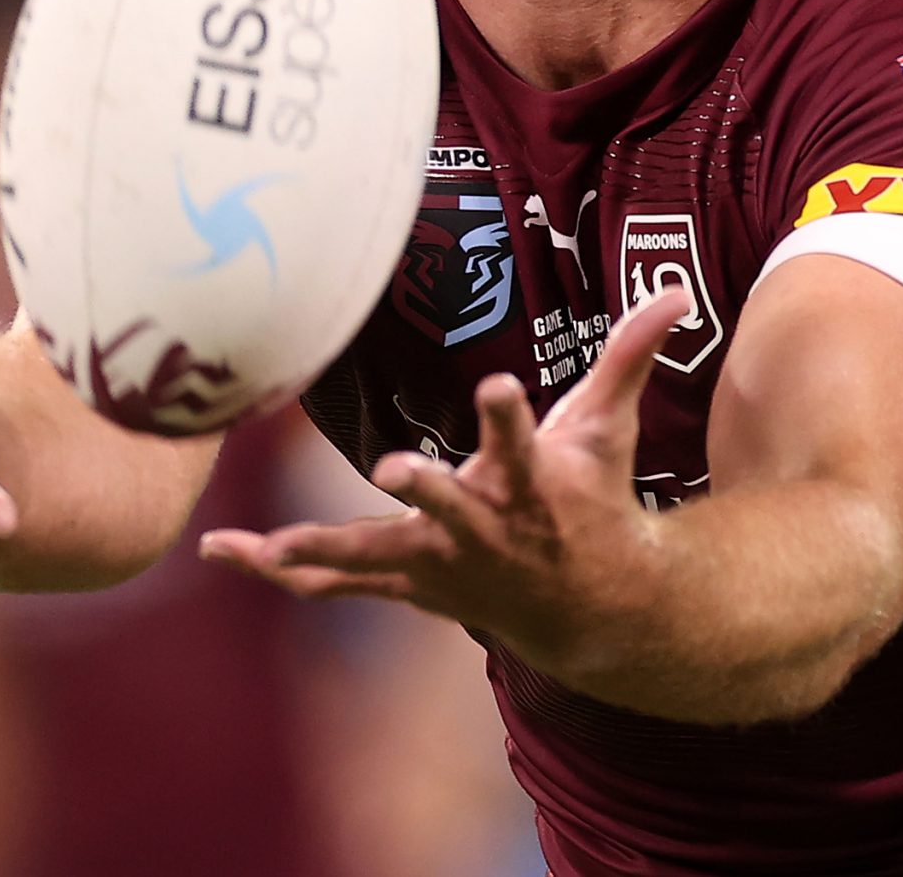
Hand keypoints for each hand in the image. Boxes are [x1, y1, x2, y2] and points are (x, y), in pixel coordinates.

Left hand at [198, 288, 686, 666]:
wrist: (592, 610)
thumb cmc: (592, 503)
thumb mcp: (610, 429)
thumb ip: (629, 356)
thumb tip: (676, 291)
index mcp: (529, 483)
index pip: (521, 440)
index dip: (509, 414)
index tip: (500, 384)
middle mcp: (482, 528)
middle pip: (449, 507)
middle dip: (426, 491)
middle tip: (396, 469)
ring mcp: (441, 564)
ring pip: (376, 556)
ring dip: (320, 548)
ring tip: (262, 543)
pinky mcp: (410, 583)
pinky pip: (338, 580)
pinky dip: (285, 566)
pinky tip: (226, 552)